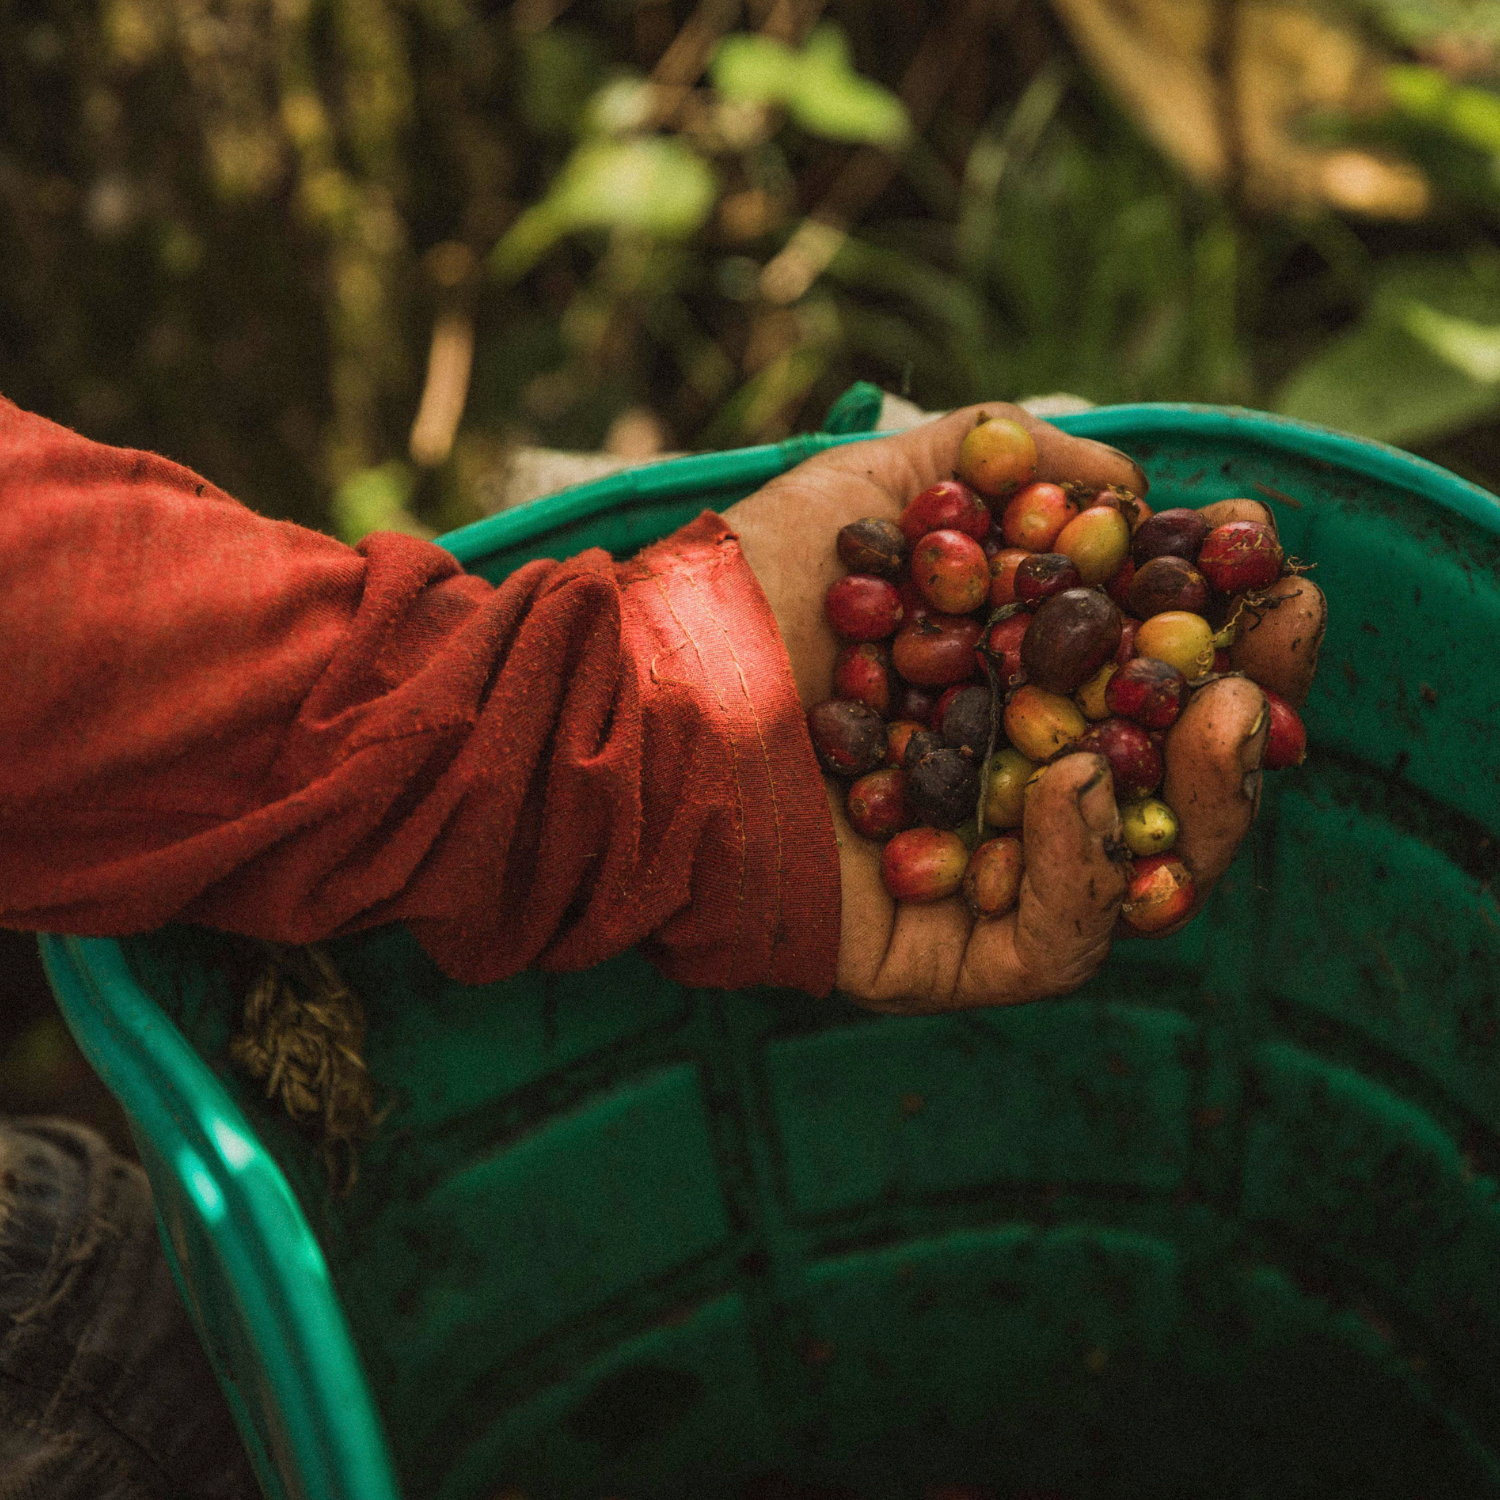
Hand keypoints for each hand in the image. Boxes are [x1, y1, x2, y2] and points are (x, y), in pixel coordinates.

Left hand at [724, 404, 1325, 1012]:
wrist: (636, 702)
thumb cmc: (747, 597)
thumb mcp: (878, 489)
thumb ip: (998, 462)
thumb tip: (1131, 481)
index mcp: (1010, 697)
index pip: (1150, 679)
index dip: (1223, 628)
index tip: (1267, 572)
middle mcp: (1010, 792)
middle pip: (1172, 782)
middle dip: (1249, 717)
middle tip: (1275, 651)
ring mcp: (982, 880)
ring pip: (1143, 877)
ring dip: (1206, 801)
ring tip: (1221, 717)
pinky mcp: (941, 953)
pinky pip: (1050, 943)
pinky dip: (1082, 871)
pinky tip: (1073, 786)